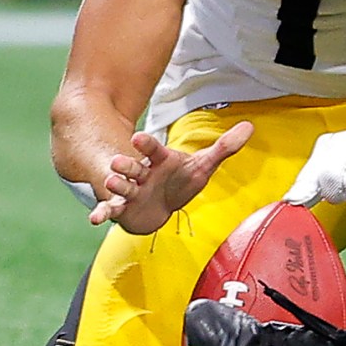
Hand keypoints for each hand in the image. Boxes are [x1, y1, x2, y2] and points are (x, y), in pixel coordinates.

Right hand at [92, 122, 252, 233]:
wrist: (162, 207)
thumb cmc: (180, 182)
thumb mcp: (203, 166)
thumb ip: (224, 147)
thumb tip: (250, 126)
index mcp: (160, 160)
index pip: (153, 148)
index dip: (146, 143)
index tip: (138, 137)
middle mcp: (143, 173)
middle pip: (133, 166)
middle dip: (125, 164)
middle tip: (117, 162)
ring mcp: (132, 190)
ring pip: (121, 186)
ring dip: (115, 184)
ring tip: (109, 182)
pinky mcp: (124, 208)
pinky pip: (112, 209)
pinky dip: (103, 213)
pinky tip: (95, 220)